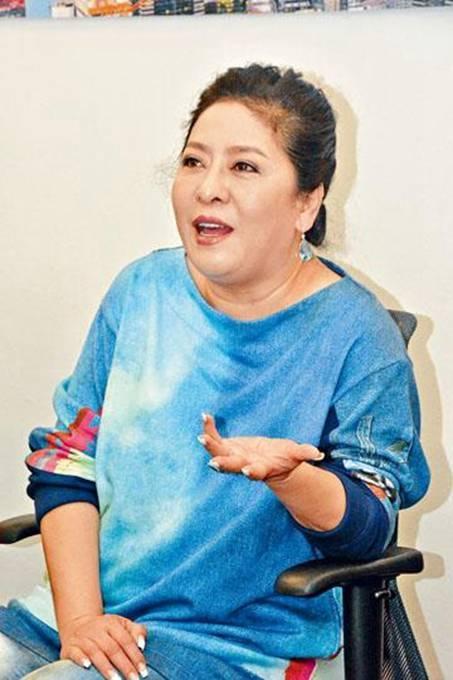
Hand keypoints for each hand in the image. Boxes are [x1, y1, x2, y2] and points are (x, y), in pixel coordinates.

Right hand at [59, 613, 147, 679]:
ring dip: (105, 667)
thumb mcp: (123, 625)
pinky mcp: (70, 647)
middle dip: (124, 665)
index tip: (143, 671)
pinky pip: (75, 653)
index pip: (126, 640)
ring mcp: (82, 638)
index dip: (135, 656)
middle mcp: (97, 630)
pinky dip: (80, 658)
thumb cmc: (106, 629)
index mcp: (112, 623)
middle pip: (112, 648)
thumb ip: (137, 631)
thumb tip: (142, 645)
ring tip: (115, 679)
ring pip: (95, 652)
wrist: (78, 624)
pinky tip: (87, 666)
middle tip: (133, 679)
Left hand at [198, 413, 323, 482]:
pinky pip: (215, 437)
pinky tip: (205, 416)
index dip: (251, 472)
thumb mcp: (295, 455)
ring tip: (202, 436)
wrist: (269, 462)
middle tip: (213, 462)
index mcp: (261, 469)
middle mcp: (244, 464)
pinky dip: (210, 429)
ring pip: (219, 452)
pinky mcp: (227, 447)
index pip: (255, 472)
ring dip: (210, 445)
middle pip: (232, 466)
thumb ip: (304, 453)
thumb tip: (318, 454)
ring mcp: (233, 456)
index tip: (246, 470)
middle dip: (222, 464)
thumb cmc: (284, 458)